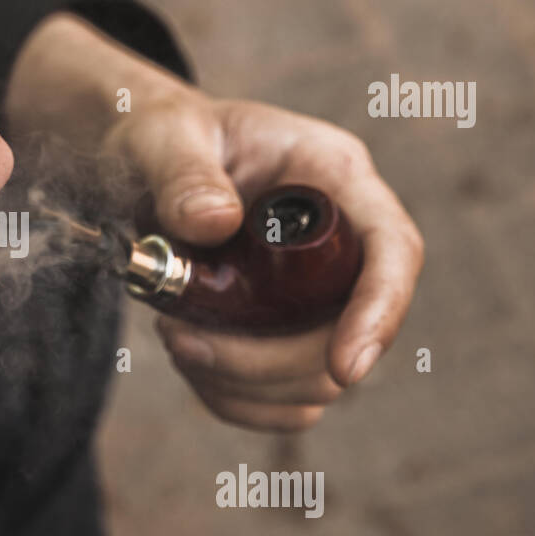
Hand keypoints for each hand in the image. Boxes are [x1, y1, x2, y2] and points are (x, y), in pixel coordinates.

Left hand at [104, 84, 424, 432]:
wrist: (142, 164)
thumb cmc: (163, 135)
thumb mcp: (163, 137)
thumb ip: (183, 174)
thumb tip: (214, 223)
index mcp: (332, 176)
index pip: (392, 251)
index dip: (379, 313)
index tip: (345, 367)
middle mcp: (337, 243)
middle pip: (345, 335)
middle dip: (266, 362)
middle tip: (180, 338)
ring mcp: (312, 295)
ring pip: (313, 381)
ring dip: (242, 384)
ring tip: (174, 334)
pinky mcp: (280, 333)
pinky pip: (278, 399)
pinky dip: (232, 398)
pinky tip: (186, 356)